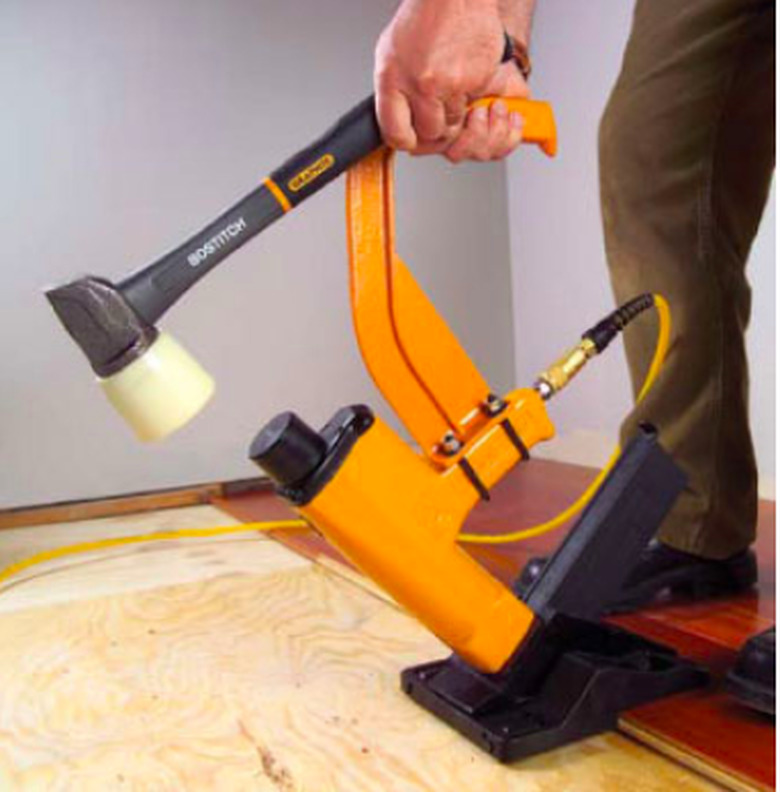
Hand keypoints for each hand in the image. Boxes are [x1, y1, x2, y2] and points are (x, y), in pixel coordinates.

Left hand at [375, 0, 518, 157]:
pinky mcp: (478, 80)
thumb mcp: (391, 53)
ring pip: (457, 123)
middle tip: (441, 103)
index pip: (396, 134)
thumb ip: (394, 92)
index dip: (406, 140)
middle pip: (431, 134)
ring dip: (460, 108)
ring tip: (455, 80)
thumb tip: (399, 123)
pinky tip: (469, 71)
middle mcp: (420, 84)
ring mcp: (450, 84)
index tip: (412, 137)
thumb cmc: (425, 18)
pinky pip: (478, 103)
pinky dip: (478, 92)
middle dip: (439, 125)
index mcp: (392, 79)